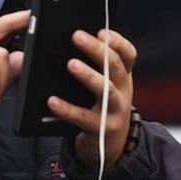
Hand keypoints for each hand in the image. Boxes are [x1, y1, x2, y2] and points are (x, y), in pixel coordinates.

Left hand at [46, 29, 136, 170]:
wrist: (109, 148)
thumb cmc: (101, 109)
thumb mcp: (106, 86)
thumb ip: (96, 67)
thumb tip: (71, 41)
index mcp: (122, 78)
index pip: (128, 55)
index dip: (118, 42)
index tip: (102, 31)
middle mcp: (123, 92)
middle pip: (114, 67)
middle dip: (97, 50)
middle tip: (77, 36)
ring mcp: (114, 112)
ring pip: (105, 91)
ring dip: (88, 76)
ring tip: (71, 64)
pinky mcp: (101, 130)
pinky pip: (83, 118)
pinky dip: (67, 109)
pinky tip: (52, 101)